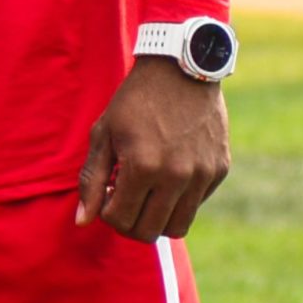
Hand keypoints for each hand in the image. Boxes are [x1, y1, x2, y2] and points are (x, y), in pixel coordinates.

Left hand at [76, 56, 229, 241]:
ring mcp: (202, 175)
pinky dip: (178, 199)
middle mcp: (177, 176)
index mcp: (143, 166)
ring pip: (178, 226)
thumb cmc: (134, 101)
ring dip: (156, 217)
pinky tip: (167, 173)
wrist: (181, 70)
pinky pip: (196, 204)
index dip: (108, 215)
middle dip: (130, 224)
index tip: (106, 195)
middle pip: (150, 232)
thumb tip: (82, 221)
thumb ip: (91, 180)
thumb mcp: (104, 133)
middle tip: (123, 200)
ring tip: (144, 191)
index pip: (122, 221)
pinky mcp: (219, 170)